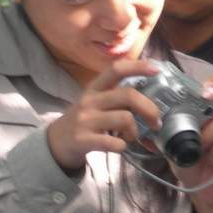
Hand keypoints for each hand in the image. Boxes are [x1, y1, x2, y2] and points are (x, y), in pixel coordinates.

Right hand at [46, 60, 161, 171]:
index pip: (116, 69)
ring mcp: (86, 120)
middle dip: (150, 109)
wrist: (56, 141)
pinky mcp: (83, 140)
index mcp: (95, 87)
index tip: (156, 70)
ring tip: (132, 136)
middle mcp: (90, 100)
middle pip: (128, 95)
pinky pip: (113, 142)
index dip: (137, 67)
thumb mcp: (95, 101)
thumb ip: (118, 97)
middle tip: (156, 122)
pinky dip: (123, 145)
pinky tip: (120, 146)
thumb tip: (152, 101)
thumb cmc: (84, 119)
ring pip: (125, 119)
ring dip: (136, 131)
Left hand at [174, 72, 212, 212]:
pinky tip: (206, 161)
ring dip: (206, 134)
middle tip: (206, 96)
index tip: (201, 88)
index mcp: (212, 111)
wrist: (202, 191)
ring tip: (196, 148)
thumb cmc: (189, 160)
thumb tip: (145, 116)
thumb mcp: (174, 139)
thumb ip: (166, 125)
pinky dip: (212, 155)